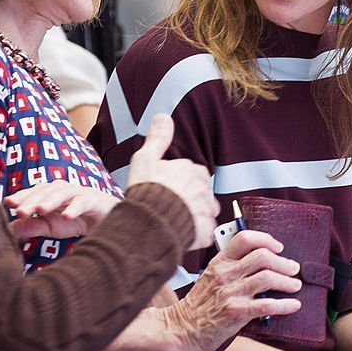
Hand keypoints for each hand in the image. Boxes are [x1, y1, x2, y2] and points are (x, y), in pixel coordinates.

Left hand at [4, 182, 120, 238]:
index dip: (22, 196)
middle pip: (46, 191)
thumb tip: (11, 226)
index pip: (34, 192)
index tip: (8, 203)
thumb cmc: (78, 220)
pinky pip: (83, 202)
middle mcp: (64, 190)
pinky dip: (74, 208)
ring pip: (63, 193)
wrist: (108, 220)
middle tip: (20, 210)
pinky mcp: (94, 200)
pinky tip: (66, 216)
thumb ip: (33, 226)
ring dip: (51, 200)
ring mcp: (79, 193)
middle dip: (32, 200)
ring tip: (39, 209)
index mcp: (51, 194)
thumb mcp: (52, 227)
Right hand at [126, 114, 219, 249]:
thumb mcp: (146, 159)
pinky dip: (195, 233)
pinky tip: (181, 233)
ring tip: (174, 221)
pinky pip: (204, 231)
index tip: (168, 189)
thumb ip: (158, 138)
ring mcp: (205, 211)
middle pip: (199, 192)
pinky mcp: (205, 231)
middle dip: (189, 198)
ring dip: (192, 215)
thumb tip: (163, 116)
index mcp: (191, 170)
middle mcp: (203, 189)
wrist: (148, 224)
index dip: (179, 182)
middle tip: (171, 206)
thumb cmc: (146, 191)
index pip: (192, 173)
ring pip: (203, 212)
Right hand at [164, 230, 301, 350]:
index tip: (278, 247)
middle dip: (283, 262)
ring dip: (287, 281)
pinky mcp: (236, 312)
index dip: (266, 239)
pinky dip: (285, 304)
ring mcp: (230, 292)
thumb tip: (261, 263)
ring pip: (267, 278)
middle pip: (262, 256)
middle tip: (293, 268)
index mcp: (218, 262)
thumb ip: (231, 267)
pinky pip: (267, 305)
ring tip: (294, 285)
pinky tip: (293, 305)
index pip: (245, 239)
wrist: (181, 329)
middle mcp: (225, 274)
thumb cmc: (198, 306)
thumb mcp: (209, 277)